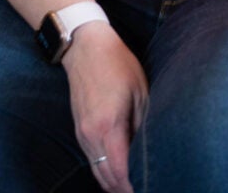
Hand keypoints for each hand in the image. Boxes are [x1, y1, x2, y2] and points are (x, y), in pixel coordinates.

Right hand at [63, 23, 148, 192]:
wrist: (86, 48)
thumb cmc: (118, 65)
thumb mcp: (140, 91)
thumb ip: (142, 124)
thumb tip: (146, 150)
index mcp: (108, 125)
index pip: (119, 171)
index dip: (132, 185)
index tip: (148, 187)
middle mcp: (90, 135)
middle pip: (106, 178)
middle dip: (124, 189)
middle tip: (144, 188)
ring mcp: (81, 134)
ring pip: (97, 172)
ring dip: (113, 183)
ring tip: (133, 186)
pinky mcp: (79, 130)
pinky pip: (91, 160)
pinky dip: (104, 172)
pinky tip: (119, 171)